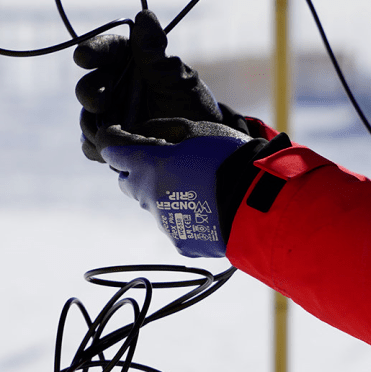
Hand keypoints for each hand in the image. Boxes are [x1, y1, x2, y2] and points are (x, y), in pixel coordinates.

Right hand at [74, 10, 248, 161]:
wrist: (198, 142)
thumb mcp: (177, 78)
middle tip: (101, 102)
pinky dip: (97, 148)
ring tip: (113, 130)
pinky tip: (112, 148)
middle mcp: (113, 86)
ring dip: (93, 124)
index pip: (105, 51)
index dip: (92, 51)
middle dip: (89, 93)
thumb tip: (144, 17)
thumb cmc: (190, 102)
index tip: (84, 57)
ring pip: (87, 118)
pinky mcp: (109, 141)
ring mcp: (108, 115)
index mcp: (127, 61)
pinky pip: (91, 145)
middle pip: (88, 86)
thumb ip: (155, 54)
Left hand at [98, 118, 253, 257]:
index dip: (117, 142)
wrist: (258, 201)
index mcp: (148, 165)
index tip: (124, 139)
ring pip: (152, 205)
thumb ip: (161, 129)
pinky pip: (173, 226)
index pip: (112, 150)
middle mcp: (148, 196)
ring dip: (164, 194)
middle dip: (138, 171)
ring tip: (196, 188)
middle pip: (128, 182)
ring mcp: (163, 222)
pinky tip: (206, 208)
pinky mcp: (179, 242)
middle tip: (165, 163)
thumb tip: (139, 132)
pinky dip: (184, 216)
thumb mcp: (196, 129)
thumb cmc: (228, 157)